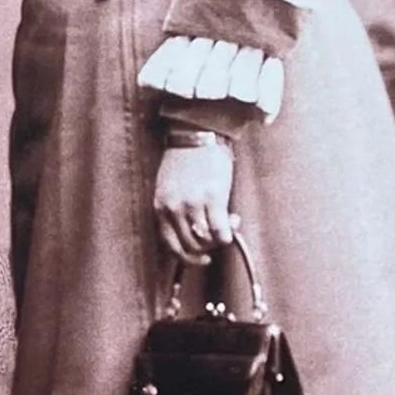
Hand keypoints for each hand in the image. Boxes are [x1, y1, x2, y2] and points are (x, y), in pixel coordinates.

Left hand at [154, 142, 237, 263]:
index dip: (187, 257)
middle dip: (207, 247)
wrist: (197, 135)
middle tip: (218, 238)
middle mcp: (173, 209)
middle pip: (191, 245)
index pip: (170, 245)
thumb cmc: (185, 160)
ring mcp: (192, 204)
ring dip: (219, 239)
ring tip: (228, 226)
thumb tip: (198, 234)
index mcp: (160, 207)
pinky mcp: (213, 198)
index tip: (201, 258)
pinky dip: (228, 234)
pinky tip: (233, 224)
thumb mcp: (170, 188)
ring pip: (206, 240)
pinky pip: (221, 230)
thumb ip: (177, 211)